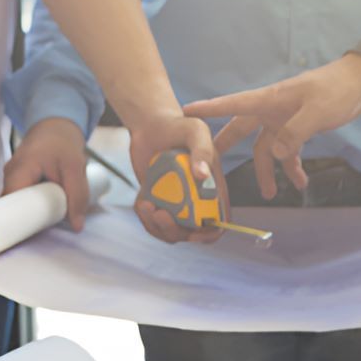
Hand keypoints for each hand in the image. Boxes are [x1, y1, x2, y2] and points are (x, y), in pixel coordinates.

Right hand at [3, 117, 90, 230]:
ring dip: (26, 215)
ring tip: (39, 230)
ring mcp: (12, 177)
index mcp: (19, 170)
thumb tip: (77, 226)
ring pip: (14, 203)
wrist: (56, 125)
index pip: (7, 203)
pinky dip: (28, 207)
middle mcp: (9, 174)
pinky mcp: (18, 180)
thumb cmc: (63, 143)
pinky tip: (39, 218)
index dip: (9, 222)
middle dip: (20, 222)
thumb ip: (78, 195)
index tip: (19, 238)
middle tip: (36, 237)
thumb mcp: (75, 166)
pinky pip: (19, 198)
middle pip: (8, 206)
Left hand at [127, 113, 226, 244]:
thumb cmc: (178, 125)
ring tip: (145, 205)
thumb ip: (202, 150)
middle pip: (192, 233)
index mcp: (214, 190)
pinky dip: (145, 218)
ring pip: (170, 232)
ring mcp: (177, 204)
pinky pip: (153, 223)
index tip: (192, 231)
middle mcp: (197, 201)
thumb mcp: (195, 130)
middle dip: (175, 231)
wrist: (151, 125)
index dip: (210, 234)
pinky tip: (140, 201)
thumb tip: (203, 176)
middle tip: (159, 212)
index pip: (220, 223)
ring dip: (156, 226)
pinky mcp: (158, 203)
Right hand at [184, 53, 360, 199]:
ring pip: (266, 148)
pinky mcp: (298, 128)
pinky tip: (300, 183)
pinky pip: (289, 151)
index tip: (184, 113)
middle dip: (225, 148)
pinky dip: (292, 167)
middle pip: (241, 131)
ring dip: (268, 170)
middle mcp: (271, 110)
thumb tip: (274, 156)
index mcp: (270, 100)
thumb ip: (294, 133)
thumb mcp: (316, 112)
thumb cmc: (337, 90)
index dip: (208, 110)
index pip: (232, 105)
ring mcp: (284, 119)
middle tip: (207, 166)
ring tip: (270, 193)